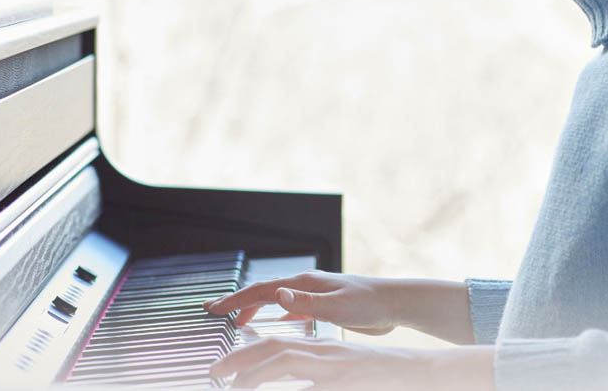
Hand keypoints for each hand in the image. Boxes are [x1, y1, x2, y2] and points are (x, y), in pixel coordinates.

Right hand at [203, 270, 397, 333]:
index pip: (262, 290)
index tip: (215, 308)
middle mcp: (304, 285)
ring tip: (236, 318)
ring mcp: (312, 294)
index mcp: (304, 283)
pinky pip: (288, 309)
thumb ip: (306, 303)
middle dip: (238, 301)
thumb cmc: (368, 304)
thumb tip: (277, 294)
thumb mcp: (336, 307)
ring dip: (253, 307)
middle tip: (215, 311)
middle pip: (263, 291)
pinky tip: (270, 324)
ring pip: (274, 299)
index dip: (237, 299)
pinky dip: (272, 314)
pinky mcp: (321, 305)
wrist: (392, 303)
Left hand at [210, 338, 494, 390]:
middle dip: (240, 360)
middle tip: (214, 374)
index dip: (246, 353)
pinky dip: (286, 384)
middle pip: (274, 347)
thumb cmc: (378, 377)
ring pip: (285, 359)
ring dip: (254, 371)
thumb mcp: (340, 374)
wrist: (420, 374)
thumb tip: (284, 386)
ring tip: (231, 384)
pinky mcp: (345, 378)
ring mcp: (335, 365)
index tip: (223, 368)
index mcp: (322, 350)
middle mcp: (325, 352)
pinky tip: (265, 390)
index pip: (278, 344)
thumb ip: (314, 377)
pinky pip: (308, 382)